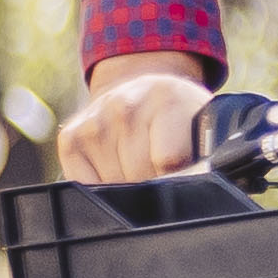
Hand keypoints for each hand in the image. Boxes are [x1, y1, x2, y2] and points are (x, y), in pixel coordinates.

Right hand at [62, 51, 222, 182]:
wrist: (142, 91)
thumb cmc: (179, 120)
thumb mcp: (204, 127)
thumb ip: (207, 156)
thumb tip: (203, 183)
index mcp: (167, 98)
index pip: (168, 161)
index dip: (179, 178)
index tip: (185, 172)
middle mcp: (125, 105)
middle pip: (139, 176)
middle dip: (153, 183)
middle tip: (161, 165)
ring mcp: (95, 121)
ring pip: (112, 185)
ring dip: (127, 184)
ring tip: (139, 162)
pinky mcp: (70, 137)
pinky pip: (84, 185)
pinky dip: (100, 186)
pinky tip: (114, 166)